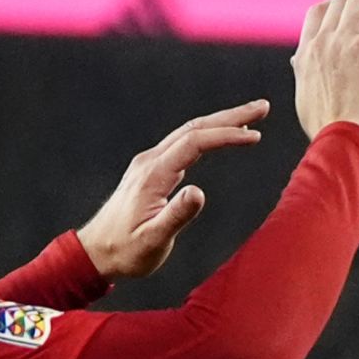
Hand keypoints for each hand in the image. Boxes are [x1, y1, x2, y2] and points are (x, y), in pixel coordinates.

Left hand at [76, 100, 268, 279]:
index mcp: (153, 175)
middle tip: (263, 107)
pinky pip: (184, 143)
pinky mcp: (152, 170)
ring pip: (190, 133)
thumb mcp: (153, 241)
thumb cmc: (126, 251)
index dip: (226, 136)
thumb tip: (200, 193)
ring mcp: (150, 163)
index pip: (194, 144)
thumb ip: (176, 216)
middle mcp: (151, 161)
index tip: (255, 137)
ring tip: (251, 118)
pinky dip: (208, 135)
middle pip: (194, 128)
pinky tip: (221, 136)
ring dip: (221, 122)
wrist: (96, 251)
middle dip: (230, 116)